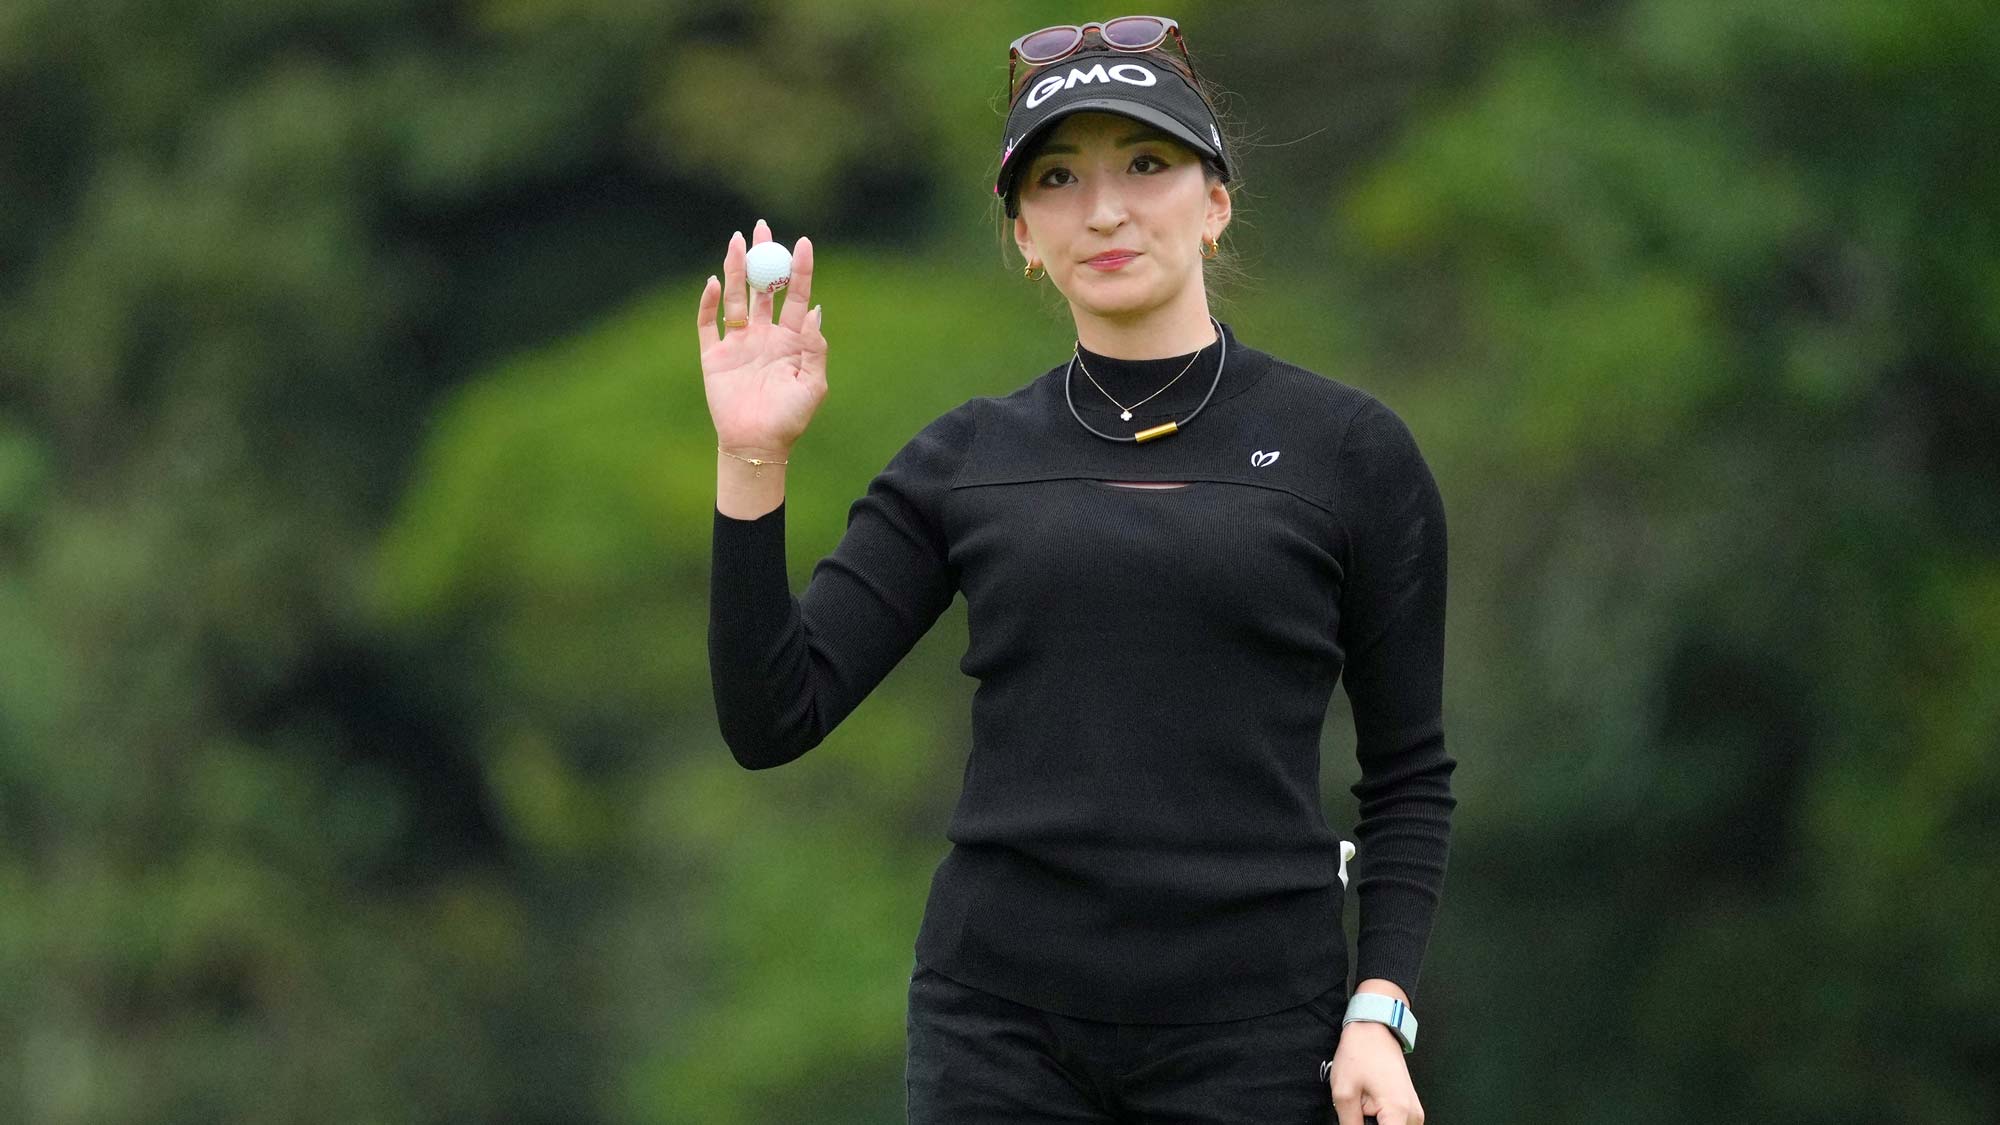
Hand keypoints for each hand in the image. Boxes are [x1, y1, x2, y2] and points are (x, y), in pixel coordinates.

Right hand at [696, 218, 826, 455]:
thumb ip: (815, 348)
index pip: (795, 296)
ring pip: (735, 297)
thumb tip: (815, 310)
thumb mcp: (813, 385)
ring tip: (737, 241)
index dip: (799, 270)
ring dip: (735, 270)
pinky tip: (714, 282)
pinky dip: (709, 303)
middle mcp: (764, 335)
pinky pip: (708, 323)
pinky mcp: (714, 355)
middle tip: (762, 227)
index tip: (804, 242)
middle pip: (762, 287)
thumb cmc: (790, 419)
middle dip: (763, 257)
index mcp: (791, 339)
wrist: (757, 445)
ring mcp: (738, 343)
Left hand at [1326, 1019, 1423, 1124]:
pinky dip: (1383, 1122)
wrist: (1374, 1030)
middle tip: (1356, 1114)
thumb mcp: (1344, 1093)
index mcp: (1398, 1112)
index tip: (1356, 1122)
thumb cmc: (1360, 1054)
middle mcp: (1413, 1115)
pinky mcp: (1411, 1109)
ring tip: (1362, 1111)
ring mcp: (1415, 1112)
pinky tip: (1369, 1112)